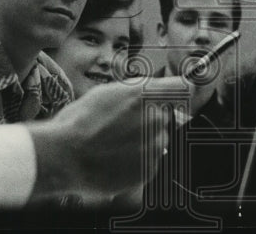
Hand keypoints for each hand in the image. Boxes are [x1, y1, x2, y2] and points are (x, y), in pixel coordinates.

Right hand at [27, 77, 183, 203]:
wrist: (64, 156)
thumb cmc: (80, 122)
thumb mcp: (108, 91)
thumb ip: (138, 90)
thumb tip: (154, 89)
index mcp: (147, 96)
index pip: (184, 87)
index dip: (187, 87)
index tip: (191, 88)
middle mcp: (157, 120)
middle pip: (165, 117)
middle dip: (149, 119)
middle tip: (121, 126)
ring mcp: (155, 147)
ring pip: (156, 140)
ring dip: (142, 141)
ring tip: (113, 144)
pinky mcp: (149, 169)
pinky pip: (148, 161)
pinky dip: (136, 160)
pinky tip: (114, 158)